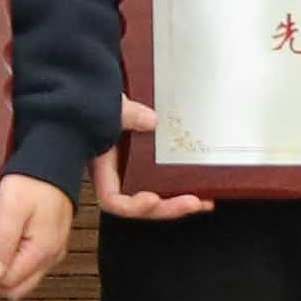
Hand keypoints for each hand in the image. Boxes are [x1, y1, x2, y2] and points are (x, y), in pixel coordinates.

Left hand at [0, 171, 74, 300]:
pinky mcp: (49, 244)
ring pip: (22, 280)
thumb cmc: (33, 182)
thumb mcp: (12, 209)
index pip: (7, 280)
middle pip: (16, 287)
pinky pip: (28, 267)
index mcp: (42, 251)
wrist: (53, 163)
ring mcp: (51, 252)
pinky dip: (9, 267)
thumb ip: (3, 243)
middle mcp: (50, 257)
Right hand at [91, 99, 216, 221]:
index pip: (111, 199)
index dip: (132, 206)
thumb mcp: (107, 107)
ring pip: (156, 196)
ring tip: (203, 201)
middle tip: (192, 202)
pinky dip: (183, 186)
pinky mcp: (151, 160)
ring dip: (179, 203)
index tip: (153, 199)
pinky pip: (166, 181)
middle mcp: (119, 173)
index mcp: (103, 166)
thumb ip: (125, 115)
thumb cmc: (96, 105)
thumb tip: (151, 121)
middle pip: (140, 205)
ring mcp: (136, 168)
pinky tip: (202, 185)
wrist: (102, 92)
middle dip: (168, 208)